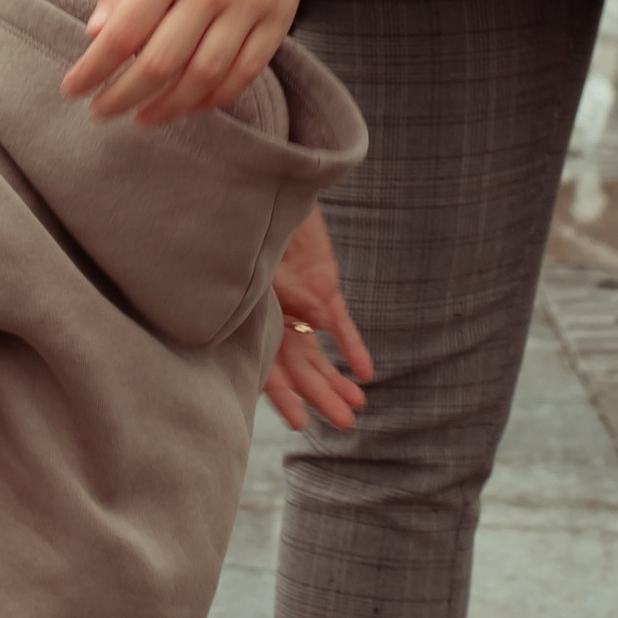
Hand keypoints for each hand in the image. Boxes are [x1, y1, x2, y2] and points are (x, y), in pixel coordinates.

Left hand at [61, 0, 314, 126]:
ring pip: (203, 78)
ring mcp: (248, 8)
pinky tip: (190, 105)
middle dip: (123, 97)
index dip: (94, 70)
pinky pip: (245, 73)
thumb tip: (95, 34)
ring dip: (167, 107)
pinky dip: (216, 98)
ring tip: (142, 117)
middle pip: (160, 64)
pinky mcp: (278, 19)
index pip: (123, 34)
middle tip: (101, 112)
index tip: (72, 90)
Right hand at [261, 209, 374, 431]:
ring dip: (337, 379)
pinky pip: (341, 325)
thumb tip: (318, 322)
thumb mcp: (264, 262)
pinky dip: (353, 347)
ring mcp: (302, 306)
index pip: (268, 366)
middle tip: (343, 424)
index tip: (297, 423)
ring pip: (321, 353)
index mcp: (251, 319)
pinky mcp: (324, 290)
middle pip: (301, 366)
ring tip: (356, 407)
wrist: (271, 192)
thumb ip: (290, 294)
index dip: (283, 395)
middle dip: (321, 396)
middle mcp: (277, 319)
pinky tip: (366, 373)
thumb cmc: (252, 227)